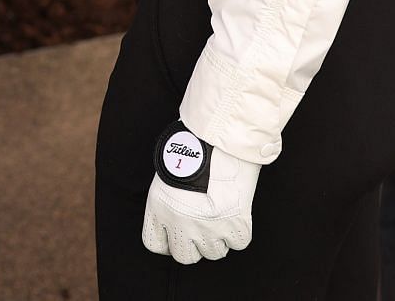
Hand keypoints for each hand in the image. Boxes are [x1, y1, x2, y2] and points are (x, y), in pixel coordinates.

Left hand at [142, 130, 260, 263]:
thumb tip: (180, 222)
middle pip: (185, 257)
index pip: (154, 244)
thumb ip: (171, 200)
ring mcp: (208, 227)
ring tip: (222, 214)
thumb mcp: (170, 172)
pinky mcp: (234, 225)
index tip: (177, 235)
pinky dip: (239, 231)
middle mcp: (180, 222)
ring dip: (219, 238)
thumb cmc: (194, 145)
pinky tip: (236, 212)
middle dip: (195, 245)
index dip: (168, 241)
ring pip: (214, 253)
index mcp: (158, 207)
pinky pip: (238, 242)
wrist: (220, 137)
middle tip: (203, 227)